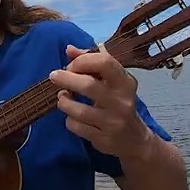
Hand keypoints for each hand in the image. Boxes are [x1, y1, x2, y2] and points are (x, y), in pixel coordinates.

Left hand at [50, 44, 153, 159]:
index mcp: (125, 82)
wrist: (134, 139)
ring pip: (79, 110)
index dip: (82, 60)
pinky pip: (77, 127)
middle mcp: (122, 101)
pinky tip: (72, 116)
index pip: (104, 62)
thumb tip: (69, 49)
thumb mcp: (112, 81)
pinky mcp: (104, 139)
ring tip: (63, 98)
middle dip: (66, 79)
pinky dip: (69, 120)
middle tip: (54, 76)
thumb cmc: (118, 103)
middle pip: (89, 85)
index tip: (72, 65)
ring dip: (64, 102)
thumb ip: (91, 63)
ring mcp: (113, 122)